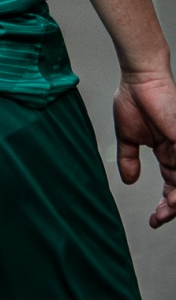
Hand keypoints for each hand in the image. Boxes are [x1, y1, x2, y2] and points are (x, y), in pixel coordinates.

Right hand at [114, 67, 175, 228]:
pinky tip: (173, 197)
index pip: (172, 185)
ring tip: (166, 210)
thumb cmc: (134, 100)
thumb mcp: (128, 138)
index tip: (154, 218)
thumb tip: (129, 180)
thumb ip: (129, 159)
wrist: (139, 80)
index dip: (165, 204)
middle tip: (160, 218)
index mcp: (167, 153)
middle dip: (172, 208)